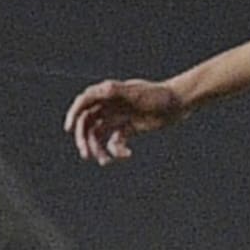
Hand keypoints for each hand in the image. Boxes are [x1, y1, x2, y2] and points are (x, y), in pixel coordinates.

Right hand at [63, 79, 185, 164]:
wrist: (180, 103)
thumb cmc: (159, 95)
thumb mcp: (138, 93)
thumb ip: (118, 90)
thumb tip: (103, 88)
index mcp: (110, 93)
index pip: (84, 102)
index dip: (73, 114)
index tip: (69, 129)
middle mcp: (111, 105)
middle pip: (87, 123)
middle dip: (84, 139)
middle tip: (87, 155)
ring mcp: (119, 117)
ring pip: (99, 135)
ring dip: (98, 149)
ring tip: (106, 161)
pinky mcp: (129, 128)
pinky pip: (114, 142)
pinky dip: (116, 150)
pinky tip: (126, 154)